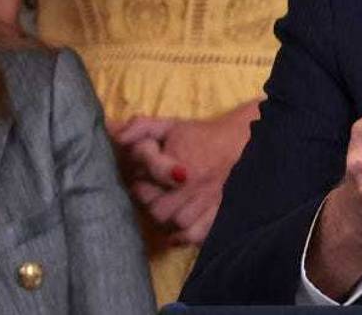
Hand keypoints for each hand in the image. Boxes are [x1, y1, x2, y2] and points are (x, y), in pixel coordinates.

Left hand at [111, 101, 258, 245]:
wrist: (244, 141)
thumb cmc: (202, 136)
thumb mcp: (171, 126)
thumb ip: (142, 128)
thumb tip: (117, 135)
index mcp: (181, 163)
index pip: (145, 189)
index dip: (142, 185)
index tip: (145, 178)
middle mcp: (196, 185)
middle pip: (158, 211)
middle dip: (154, 201)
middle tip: (158, 193)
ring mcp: (209, 201)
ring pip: (177, 223)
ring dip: (170, 217)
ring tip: (171, 205)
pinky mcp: (220, 213)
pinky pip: (196, 235)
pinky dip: (185, 236)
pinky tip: (179, 229)